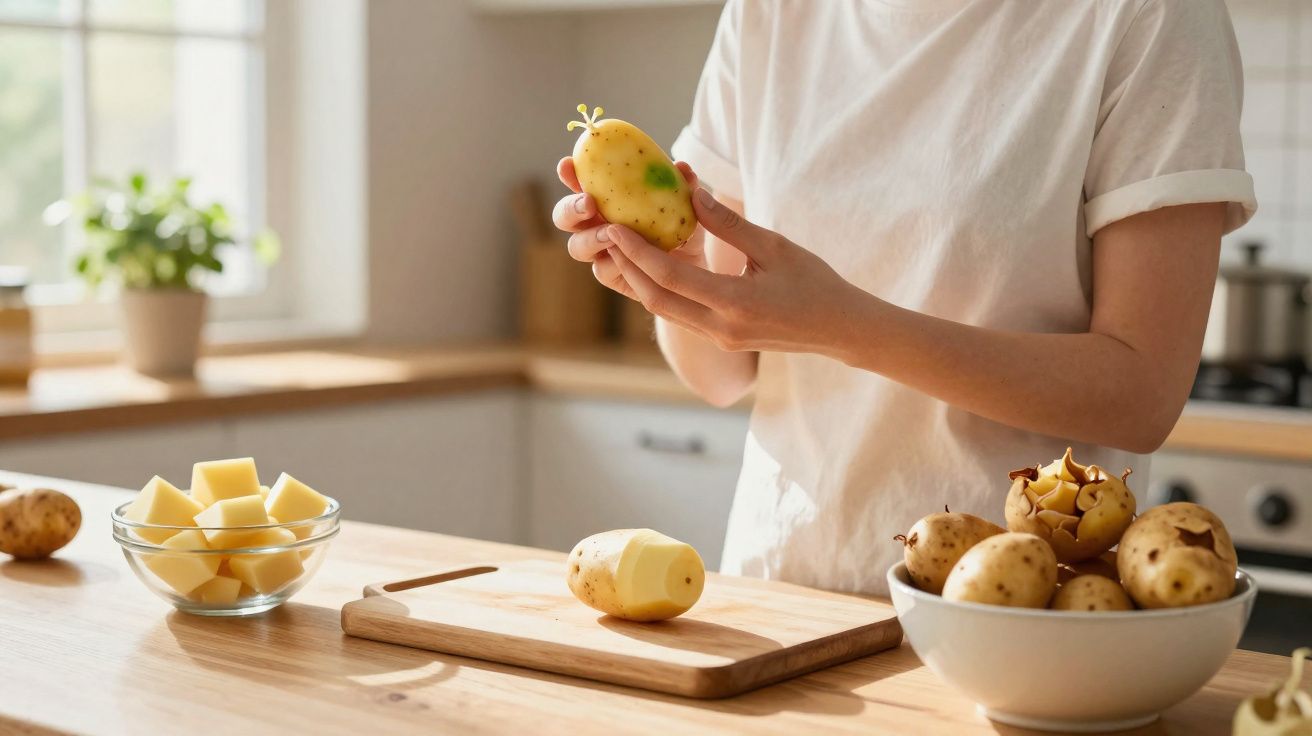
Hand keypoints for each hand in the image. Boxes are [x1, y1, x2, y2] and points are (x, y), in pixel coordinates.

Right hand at [552, 157, 708, 300]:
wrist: (694, 266)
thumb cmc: (681, 226)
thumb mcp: (686, 204)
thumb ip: (682, 186)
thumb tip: (682, 168)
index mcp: (603, 197)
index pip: (578, 181)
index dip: (568, 174)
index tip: (568, 164)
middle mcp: (593, 223)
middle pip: (563, 216)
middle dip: (570, 209)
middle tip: (588, 203)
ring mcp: (599, 251)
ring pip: (577, 246)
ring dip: (590, 238)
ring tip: (610, 232)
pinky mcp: (611, 275)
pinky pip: (602, 270)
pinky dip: (613, 263)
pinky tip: (627, 256)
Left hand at [605, 188, 870, 354]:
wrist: (840, 328)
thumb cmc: (814, 282)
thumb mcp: (775, 246)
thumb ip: (730, 225)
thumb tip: (692, 195)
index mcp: (735, 304)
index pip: (671, 277)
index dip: (637, 252)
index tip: (614, 226)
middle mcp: (720, 328)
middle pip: (656, 299)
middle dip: (627, 267)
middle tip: (606, 234)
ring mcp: (719, 338)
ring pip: (664, 310)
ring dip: (639, 280)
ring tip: (620, 248)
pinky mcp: (721, 338)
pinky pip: (679, 314)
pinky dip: (659, 290)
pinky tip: (650, 267)